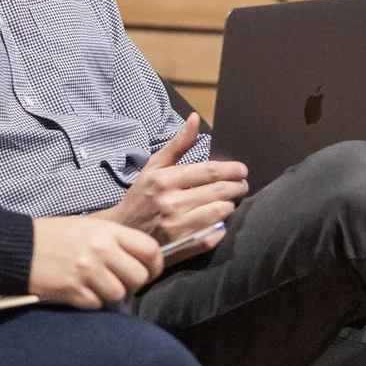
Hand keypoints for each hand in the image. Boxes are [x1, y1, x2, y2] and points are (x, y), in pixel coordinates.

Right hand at [29, 215, 161, 308]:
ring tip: (98, 284)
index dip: (155, 264)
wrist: (19, 247)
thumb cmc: (56, 234)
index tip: (150, 271)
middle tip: (121, 280)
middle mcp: (101, 250)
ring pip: (119, 294)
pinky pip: (97, 304)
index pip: (150, 249)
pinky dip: (92, 301)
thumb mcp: (91, 226)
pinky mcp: (72, 291)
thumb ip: (117, 240)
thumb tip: (142, 260)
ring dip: (111, 293)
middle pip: (139, 277)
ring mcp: (87, 272)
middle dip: (133, 283)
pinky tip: (81, 290)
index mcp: (108, 231)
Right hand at [100, 115, 247, 243]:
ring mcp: (176, 227)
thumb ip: (178, 144)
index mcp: (165, 180)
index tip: (242, 170)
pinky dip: (221, 228)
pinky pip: (212, 237)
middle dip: (238, 186)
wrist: (123, 232)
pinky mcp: (180, 247)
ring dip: (230, 205)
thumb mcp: (154, 166)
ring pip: (219, 213)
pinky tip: (219, 222)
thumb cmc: (141, 195)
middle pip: (218, 191)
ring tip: (230, 201)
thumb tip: (196, 118)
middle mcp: (171, 203)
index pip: (210, 171)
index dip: (232, 169)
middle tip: (242, 185)